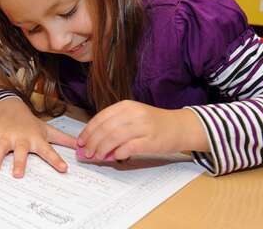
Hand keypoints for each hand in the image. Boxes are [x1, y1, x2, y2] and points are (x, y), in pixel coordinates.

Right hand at [0, 98, 76, 177]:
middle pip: (21, 151)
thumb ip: (64, 140)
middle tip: (18, 175)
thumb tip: (82, 147)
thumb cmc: (32, 124)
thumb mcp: (48, 130)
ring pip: (0, 149)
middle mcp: (21, 139)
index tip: (63, 169)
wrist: (12, 109)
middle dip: (19, 162)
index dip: (55, 159)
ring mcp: (6, 138)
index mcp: (36, 139)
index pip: (48, 150)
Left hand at [76, 100, 208, 161]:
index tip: (81, 142)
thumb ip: (114, 125)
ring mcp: (142, 127)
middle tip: (87, 153)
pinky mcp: (150, 140)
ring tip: (97, 156)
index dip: (88, 131)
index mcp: (125, 106)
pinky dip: (119, 153)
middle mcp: (133, 114)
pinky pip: (129, 147)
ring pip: (114, 138)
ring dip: (102, 149)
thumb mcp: (132, 116)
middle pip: (104, 129)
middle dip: (92, 142)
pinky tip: (115, 157)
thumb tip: (93, 140)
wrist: (180, 126)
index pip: (100, 118)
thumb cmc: (153, 123)